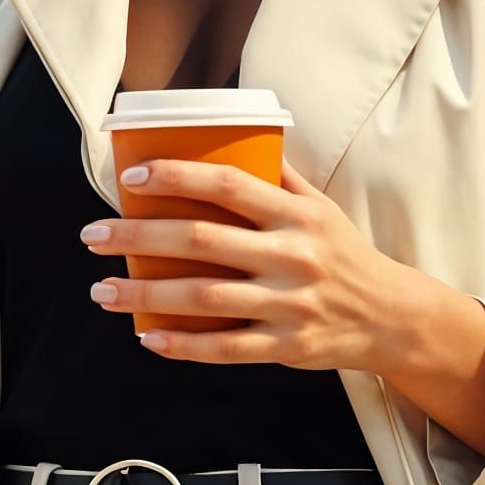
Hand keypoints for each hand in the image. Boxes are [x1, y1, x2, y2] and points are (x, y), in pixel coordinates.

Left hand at [80, 152, 410, 371]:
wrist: (391, 314)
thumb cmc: (344, 252)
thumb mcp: (319, 206)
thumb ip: (277, 177)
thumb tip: (233, 135)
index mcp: (295, 214)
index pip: (227, 184)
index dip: (177, 176)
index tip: (131, 178)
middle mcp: (290, 255)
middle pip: (202, 240)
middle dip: (139, 235)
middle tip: (94, 234)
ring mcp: (288, 304)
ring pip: (203, 297)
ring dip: (145, 292)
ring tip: (103, 288)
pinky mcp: (286, 346)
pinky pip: (225, 348)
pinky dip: (182, 345)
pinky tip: (146, 336)